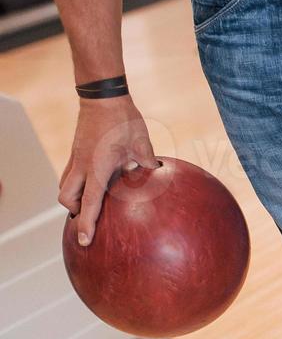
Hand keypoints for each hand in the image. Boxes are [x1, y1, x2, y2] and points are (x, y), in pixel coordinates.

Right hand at [59, 96, 159, 245]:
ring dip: (74, 199)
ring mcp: (75, 158)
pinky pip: (71, 175)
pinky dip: (78, 185)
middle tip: (89, 219)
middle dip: (75, 212)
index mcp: (97, 167)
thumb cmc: (123, 120)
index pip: (89, 202)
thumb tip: (159, 177)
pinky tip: (97, 184)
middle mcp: (81, 165)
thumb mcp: (141, 144)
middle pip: (67, 199)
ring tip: (91, 205)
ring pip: (65, 186)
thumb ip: (148, 164)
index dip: (87, 224)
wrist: (103, 97)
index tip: (85, 241)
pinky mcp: (76, 152)